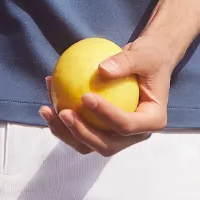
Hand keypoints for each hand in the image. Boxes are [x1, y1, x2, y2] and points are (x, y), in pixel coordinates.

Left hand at [39, 37, 173, 156]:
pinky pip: (80, 130)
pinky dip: (62, 120)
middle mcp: (135, 134)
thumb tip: (101, 70)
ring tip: (47, 111)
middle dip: (82, 133)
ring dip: (65, 132)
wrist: (148, 62)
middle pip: (107, 144)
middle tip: (64, 112)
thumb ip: (125, 62)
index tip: (84, 95)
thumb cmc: (149, 56)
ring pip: (88, 144)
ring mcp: (118, 136)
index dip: (105, 115)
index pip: (127, 125)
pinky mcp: (103, 130)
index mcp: (152, 120)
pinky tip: (47, 101)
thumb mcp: (143, 54)